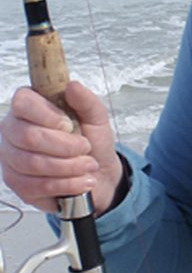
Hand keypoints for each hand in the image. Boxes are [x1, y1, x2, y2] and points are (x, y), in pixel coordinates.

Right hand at [0, 81, 124, 214]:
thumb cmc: (92, 140)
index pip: (22, 102)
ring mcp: (11, 157)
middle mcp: (13, 130)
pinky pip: (36, 186)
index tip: (69, 124)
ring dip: (69, 167)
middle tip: (86, 148)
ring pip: (33, 163)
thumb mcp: (97, 117)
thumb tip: (72, 85)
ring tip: (88, 166)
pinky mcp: (17, 183)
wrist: (99, 173)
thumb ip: (86, 100)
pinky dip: (66, 184)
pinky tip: (82, 181)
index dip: (46, 114)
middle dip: (65, 146)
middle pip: (28, 136)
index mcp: (29, 107)